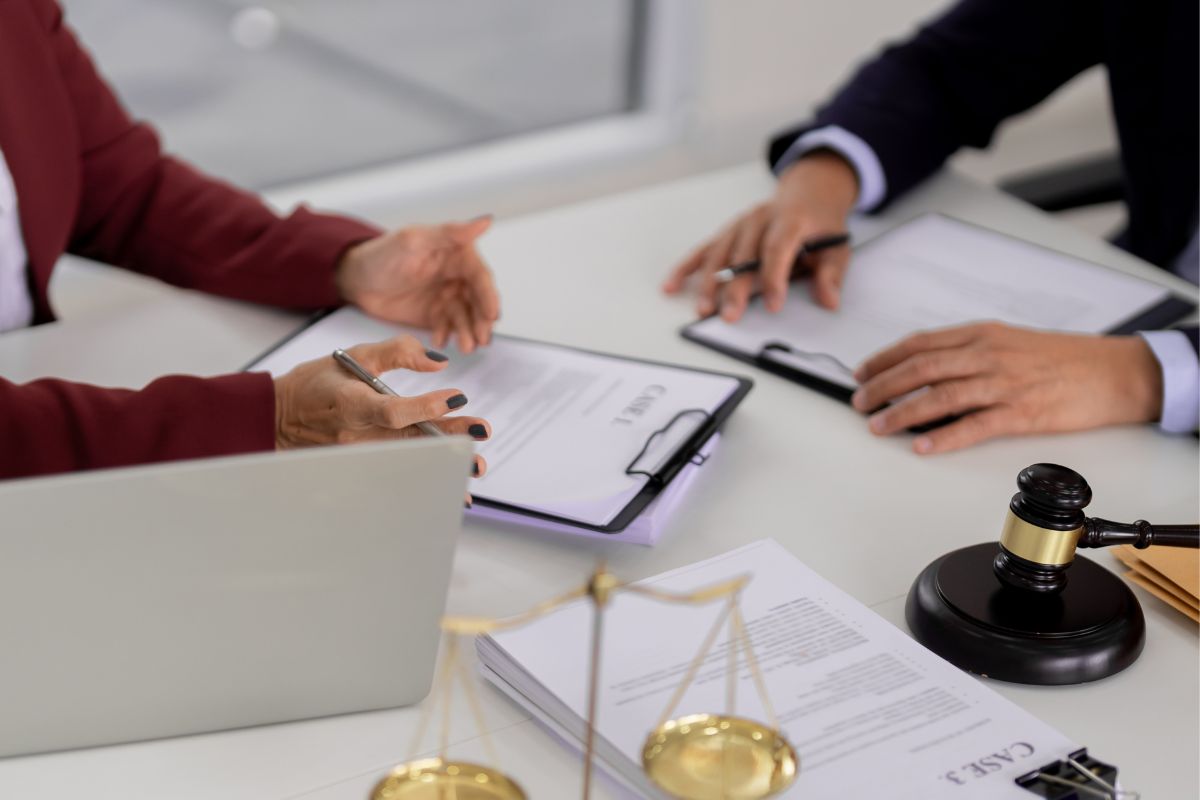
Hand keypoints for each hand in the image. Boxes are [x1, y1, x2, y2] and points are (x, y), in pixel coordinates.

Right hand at [273, 335, 489, 479]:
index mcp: (352, 403)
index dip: (426, 408)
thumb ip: (398, 352)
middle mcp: (355, 434)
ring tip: (474, 469)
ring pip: (407, 462)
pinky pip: (397, 471)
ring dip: (442, 465)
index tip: (457, 398)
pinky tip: (449, 486)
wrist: (279, 417)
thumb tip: (439, 363)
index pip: (393, 411)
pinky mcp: (359, 466)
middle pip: (409, 441)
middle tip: (481, 436)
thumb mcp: (355, 355)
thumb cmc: (318, 382)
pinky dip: (424, 477)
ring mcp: (357, 455)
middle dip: (448, 440)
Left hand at [336, 217, 499, 352]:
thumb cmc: (381, 254)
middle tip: (481, 338)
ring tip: (466, 346)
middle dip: (482, 321)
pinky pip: (449, 328)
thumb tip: (485, 221)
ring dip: (469, 332)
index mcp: (457, 254)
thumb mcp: (414, 240)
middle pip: (478, 301)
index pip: (480, 277)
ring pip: (467, 317)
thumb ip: (450, 233)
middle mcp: (457, 276)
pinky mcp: (436, 316)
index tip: (492, 314)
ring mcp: (447, 297)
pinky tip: (440, 341)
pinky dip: (449, 336)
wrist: (356, 280)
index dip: (489, 296)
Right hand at [662, 151, 857, 320]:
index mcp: (790, 219)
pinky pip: (704, 250)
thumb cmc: (820, 224)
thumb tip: (830, 301)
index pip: (777, 248)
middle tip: (730, 315)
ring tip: (702, 308)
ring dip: (709, 283)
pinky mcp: (727, 232)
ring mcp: (740, 224)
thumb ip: (831, 274)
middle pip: (743, 254)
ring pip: (720, 253)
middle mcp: (760, 218)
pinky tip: (672, 285)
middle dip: (736, 288)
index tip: (773, 305)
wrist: (808, 193)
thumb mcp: (837, 246)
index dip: (774, 277)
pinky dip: (687, 268)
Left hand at [851, 322, 1163, 453]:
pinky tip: (922, 447)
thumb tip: (926, 369)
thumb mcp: (1009, 341)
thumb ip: (969, 350)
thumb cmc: (1062, 358)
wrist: (1112, 372)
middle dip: (883, 386)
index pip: (920, 344)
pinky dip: (943, 437)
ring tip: (878, 426)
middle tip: (859, 403)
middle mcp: (987, 355)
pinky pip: (973, 426)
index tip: (862, 374)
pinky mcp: (1020, 413)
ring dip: (903, 413)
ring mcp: (1003, 384)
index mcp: (982, 334)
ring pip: (940, 396)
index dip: (885, 359)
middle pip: (921, 368)